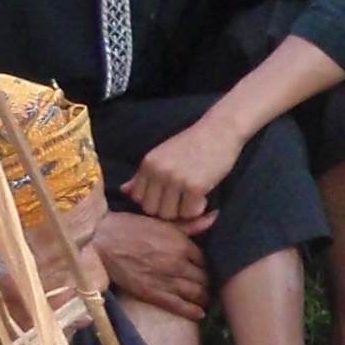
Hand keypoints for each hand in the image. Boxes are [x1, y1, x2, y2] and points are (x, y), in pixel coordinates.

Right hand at [92, 210, 212, 321]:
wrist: (102, 240)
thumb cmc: (132, 227)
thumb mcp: (164, 222)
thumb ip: (191, 225)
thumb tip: (215, 217)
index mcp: (182, 245)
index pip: (206, 260)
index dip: (209, 266)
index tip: (210, 270)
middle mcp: (177, 264)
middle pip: (203, 278)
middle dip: (208, 283)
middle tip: (210, 287)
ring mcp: (165, 280)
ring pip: (195, 293)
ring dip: (203, 298)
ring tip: (206, 299)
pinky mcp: (151, 293)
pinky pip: (178, 305)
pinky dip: (192, 311)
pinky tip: (200, 314)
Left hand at [124, 120, 241, 223]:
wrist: (220, 130)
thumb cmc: (193, 142)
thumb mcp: (163, 155)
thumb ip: (143, 175)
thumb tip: (123, 190)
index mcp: (148, 164)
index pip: (137, 198)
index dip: (153, 201)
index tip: (168, 197)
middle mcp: (158, 171)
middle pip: (151, 210)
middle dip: (167, 209)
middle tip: (182, 201)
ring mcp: (175, 179)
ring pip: (169, 215)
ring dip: (182, 211)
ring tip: (193, 198)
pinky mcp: (194, 186)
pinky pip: (189, 212)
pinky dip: (197, 209)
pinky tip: (203, 197)